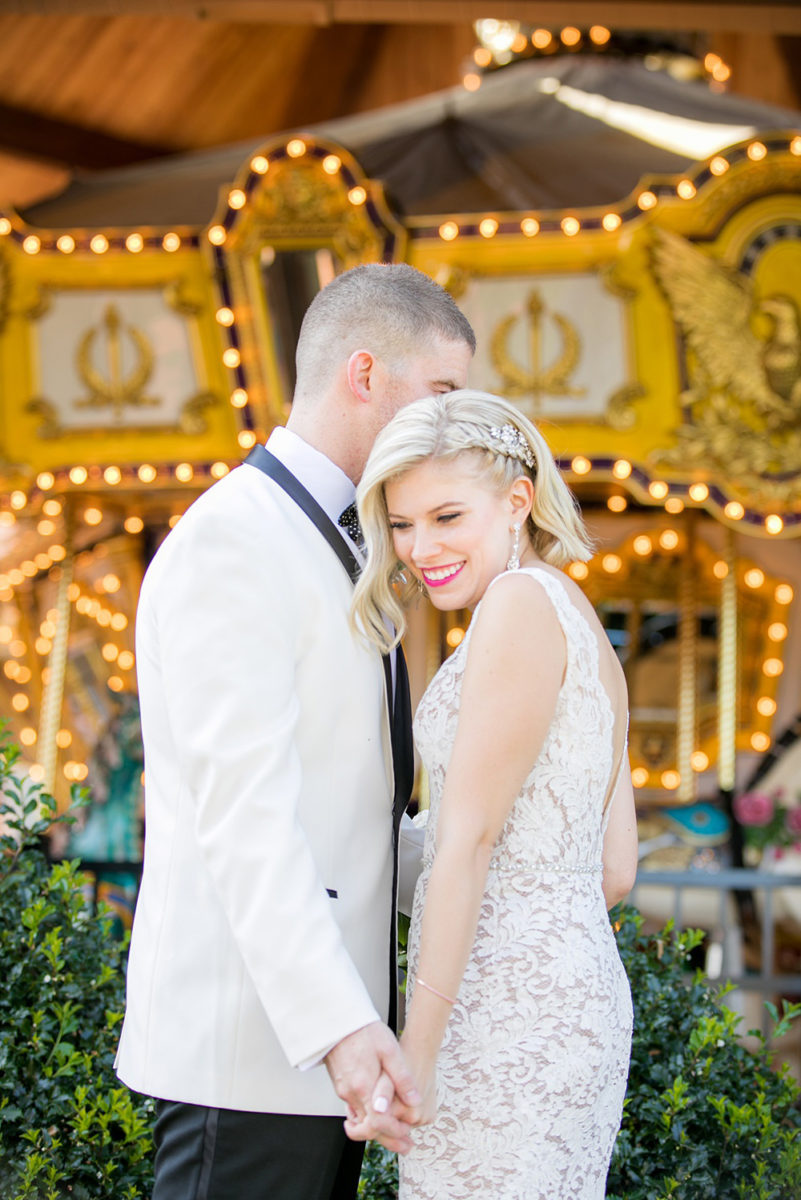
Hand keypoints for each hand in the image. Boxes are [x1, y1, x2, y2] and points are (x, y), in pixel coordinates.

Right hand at [325, 1022, 421, 1153]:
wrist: (339, 1019)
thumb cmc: (364, 1031)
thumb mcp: (390, 1050)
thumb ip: (402, 1078)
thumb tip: (414, 1100)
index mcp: (363, 1086)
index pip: (377, 1124)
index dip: (394, 1134)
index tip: (407, 1136)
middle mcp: (350, 1093)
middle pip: (368, 1129)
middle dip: (388, 1138)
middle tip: (405, 1145)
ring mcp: (343, 1090)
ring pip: (360, 1120)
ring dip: (378, 1129)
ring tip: (397, 1131)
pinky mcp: (340, 1085)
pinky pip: (354, 1109)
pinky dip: (367, 1116)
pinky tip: (379, 1113)